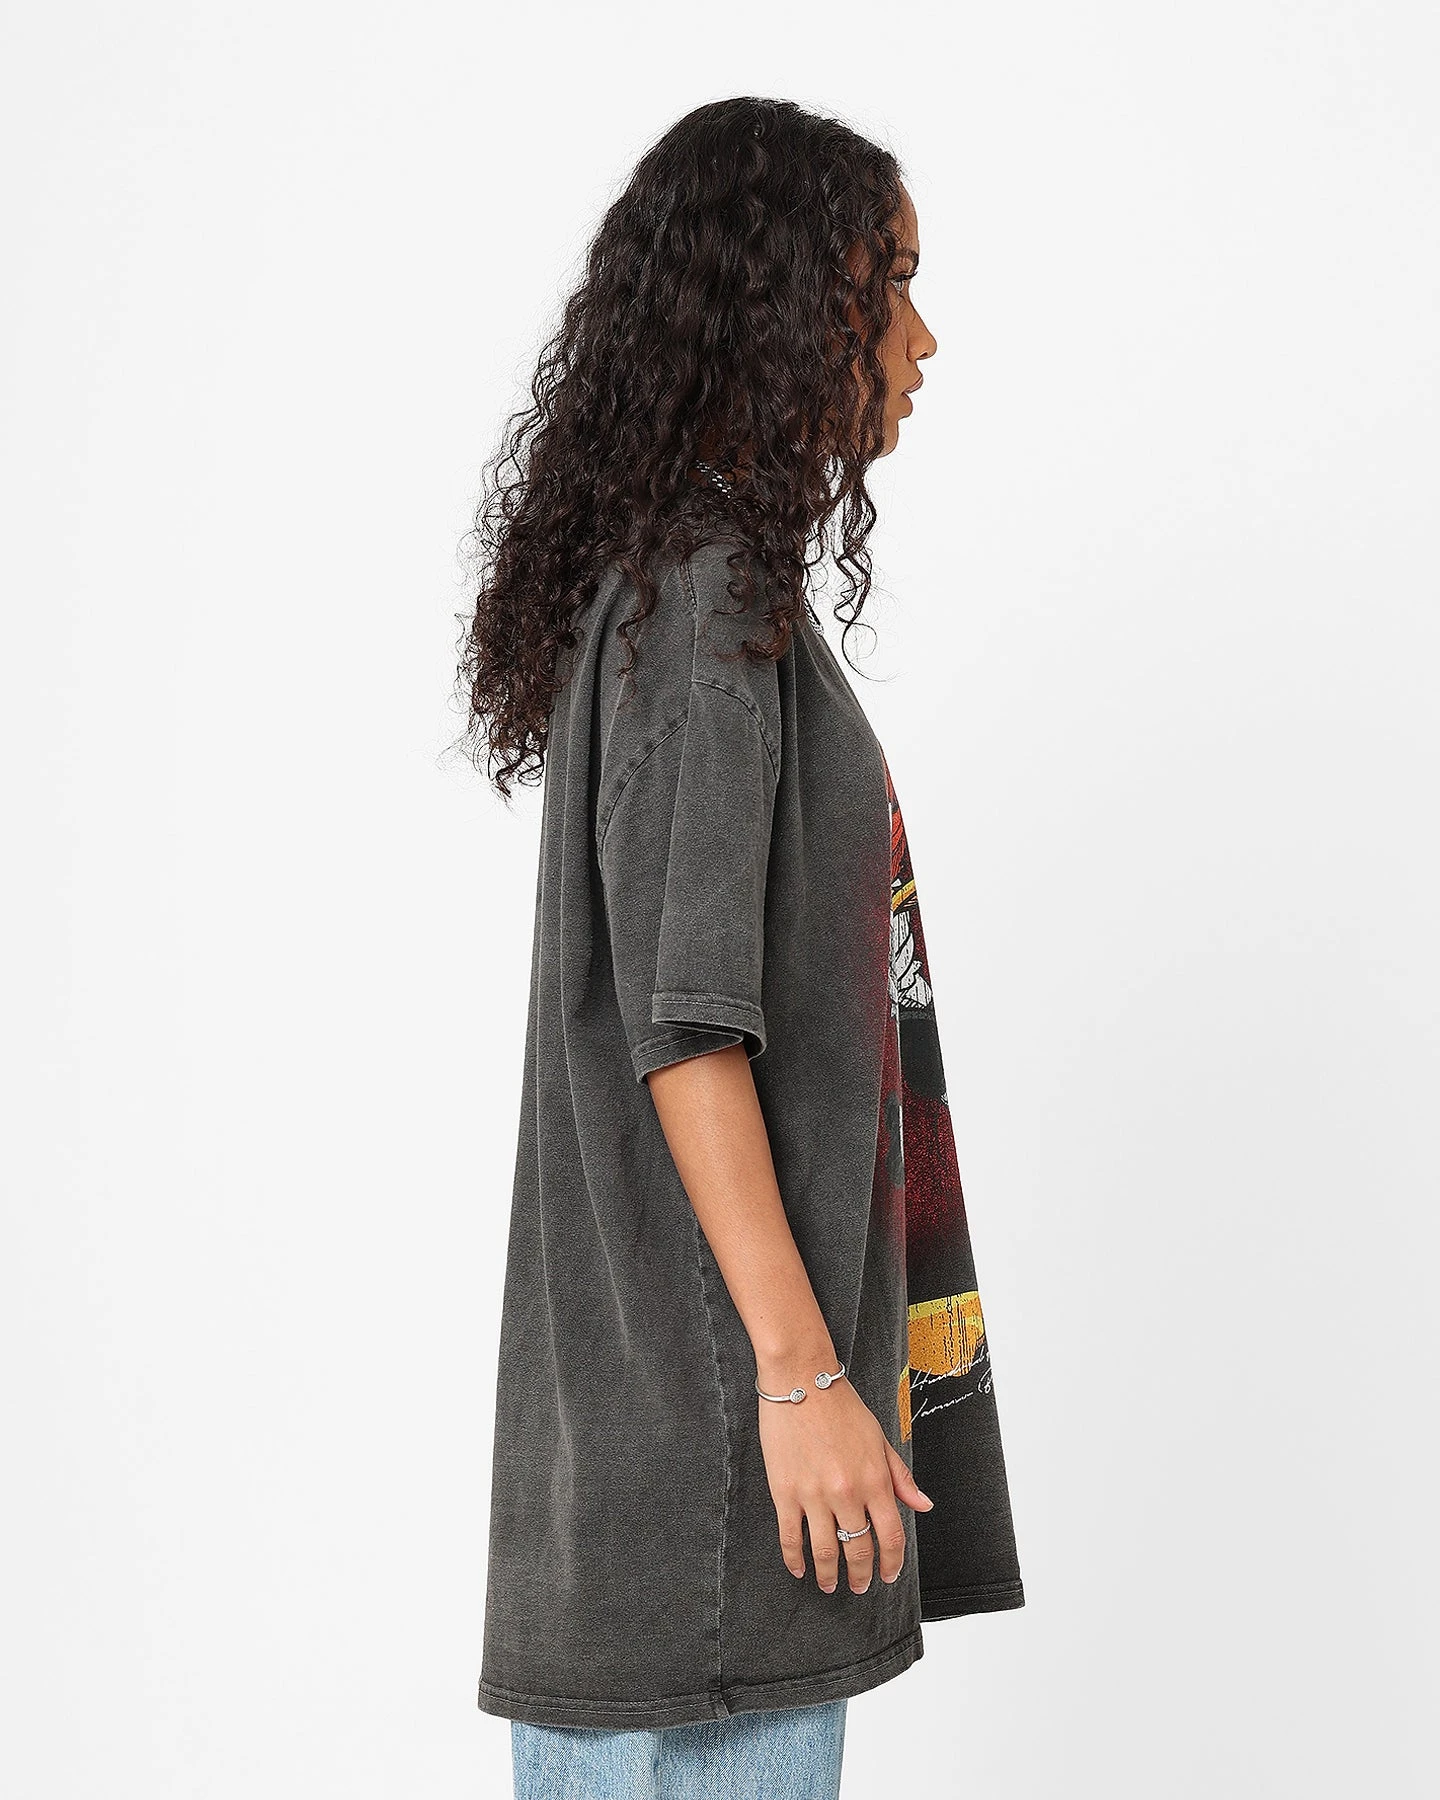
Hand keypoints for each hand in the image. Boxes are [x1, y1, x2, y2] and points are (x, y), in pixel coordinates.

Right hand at [757, 1373, 932, 1593]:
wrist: (800, 1380)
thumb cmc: (842, 1406)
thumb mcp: (879, 1439)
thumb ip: (901, 1477)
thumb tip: (923, 1505)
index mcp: (875, 1480)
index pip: (891, 1536)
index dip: (891, 1562)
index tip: (888, 1576)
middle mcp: (847, 1493)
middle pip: (859, 1549)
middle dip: (861, 1575)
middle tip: (859, 1586)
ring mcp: (814, 1495)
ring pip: (825, 1551)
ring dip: (829, 1575)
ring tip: (830, 1584)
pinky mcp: (784, 1493)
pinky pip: (790, 1537)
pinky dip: (795, 1559)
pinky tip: (799, 1569)